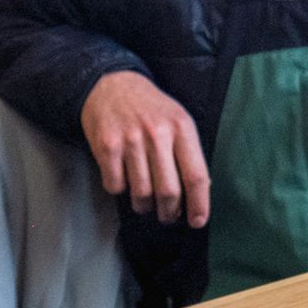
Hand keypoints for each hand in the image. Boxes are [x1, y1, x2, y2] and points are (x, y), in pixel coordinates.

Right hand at [80, 70, 210, 227]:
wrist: (112, 85)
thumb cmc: (151, 109)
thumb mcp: (178, 121)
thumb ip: (188, 152)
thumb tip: (200, 191)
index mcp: (182, 128)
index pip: (196, 175)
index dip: (199, 204)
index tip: (198, 221)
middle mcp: (158, 134)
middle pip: (169, 190)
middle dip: (169, 212)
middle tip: (168, 216)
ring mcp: (131, 140)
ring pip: (141, 193)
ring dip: (144, 205)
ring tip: (145, 201)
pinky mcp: (107, 146)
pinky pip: (116, 186)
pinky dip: (120, 190)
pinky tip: (124, 179)